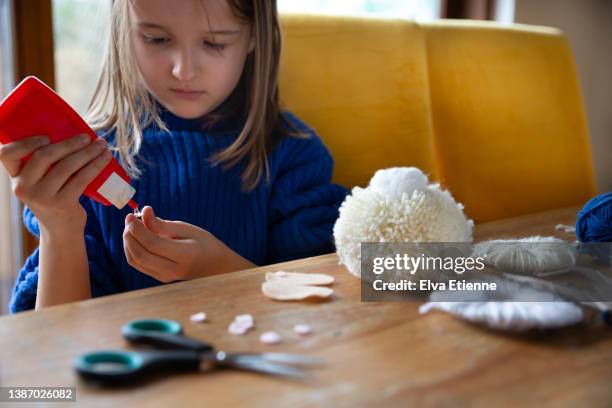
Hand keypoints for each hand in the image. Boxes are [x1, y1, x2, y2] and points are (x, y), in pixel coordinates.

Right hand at [0, 134, 111, 234]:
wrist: (61, 230)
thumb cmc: (53, 198)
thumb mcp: (40, 183)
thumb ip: (44, 165)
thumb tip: (73, 134)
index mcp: (16, 178)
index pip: (7, 155)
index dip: (25, 142)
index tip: (46, 137)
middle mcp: (24, 188)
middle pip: (44, 156)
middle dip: (69, 143)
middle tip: (87, 137)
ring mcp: (42, 197)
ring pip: (66, 166)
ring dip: (87, 152)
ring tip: (101, 145)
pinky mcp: (62, 204)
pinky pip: (81, 178)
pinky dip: (95, 166)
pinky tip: (105, 158)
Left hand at [123, 206, 254, 281]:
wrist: (216, 267)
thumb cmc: (205, 244)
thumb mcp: (188, 229)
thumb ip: (163, 224)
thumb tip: (142, 213)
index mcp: (185, 256)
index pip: (152, 244)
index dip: (137, 229)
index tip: (131, 215)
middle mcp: (173, 270)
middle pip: (140, 255)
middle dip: (129, 236)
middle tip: (129, 219)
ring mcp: (166, 277)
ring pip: (135, 261)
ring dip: (128, 243)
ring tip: (132, 227)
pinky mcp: (160, 278)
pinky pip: (139, 264)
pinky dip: (132, 250)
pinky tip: (136, 237)